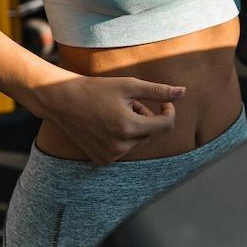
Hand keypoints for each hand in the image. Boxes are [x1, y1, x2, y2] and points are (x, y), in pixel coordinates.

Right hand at [40, 75, 184, 164]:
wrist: (63, 101)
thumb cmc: (97, 89)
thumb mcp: (130, 86)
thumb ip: (158, 91)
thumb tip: (183, 92)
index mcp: (128, 128)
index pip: (166, 126)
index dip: (169, 111)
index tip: (163, 100)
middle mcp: (120, 147)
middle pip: (152, 133)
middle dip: (146, 117)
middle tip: (129, 102)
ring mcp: (110, 157)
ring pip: (139, 141)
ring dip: (135, 126)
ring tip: (117, 111)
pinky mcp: (102, 160)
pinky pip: (125, 149)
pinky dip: (124, 137)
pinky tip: (108, 124)